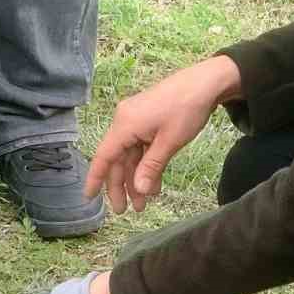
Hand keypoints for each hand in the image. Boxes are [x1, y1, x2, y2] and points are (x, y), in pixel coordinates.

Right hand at [85, 55, 242, 212]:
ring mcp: (136, 119)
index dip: (95, 178)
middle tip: (125, 211)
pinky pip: (140, 147)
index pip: (104, 156)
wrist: (205, 83)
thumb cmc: (186, 110)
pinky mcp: (147, 120)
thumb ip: (151, 167)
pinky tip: (153, 184)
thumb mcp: (169, 142)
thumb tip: (137, 190)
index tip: (88, 198)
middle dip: (120, 185)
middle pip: (117, 158)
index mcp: (125, 124)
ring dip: (135, 178)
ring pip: (130, 155)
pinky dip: (145, 165)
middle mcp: (125, 120)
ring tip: (144, 203)